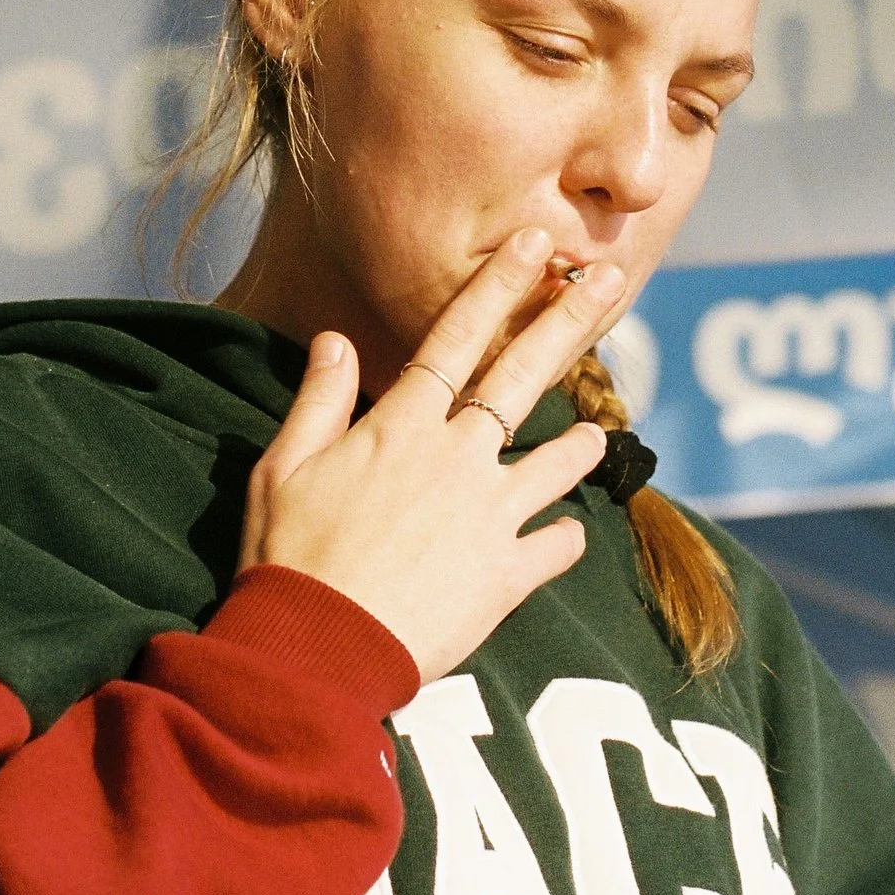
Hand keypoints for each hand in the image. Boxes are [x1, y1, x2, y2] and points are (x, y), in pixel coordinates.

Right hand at [236, 227, 623, 682]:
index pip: (457, 336)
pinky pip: (556, 545)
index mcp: (402, 426)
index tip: (535, 243)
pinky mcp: (507, 573)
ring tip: (597, 433)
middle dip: (569, 320)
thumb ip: (318, 400)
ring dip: (581, 444)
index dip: (497, 284)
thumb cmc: (288, 558)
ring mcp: (490, 514)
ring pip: (558, 461)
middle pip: (524, 375)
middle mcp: (456, 457)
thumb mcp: (282, 469)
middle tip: (612, 280)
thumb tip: (334, 339)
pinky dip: (563, 539)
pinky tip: (565, 536)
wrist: (318, 651)